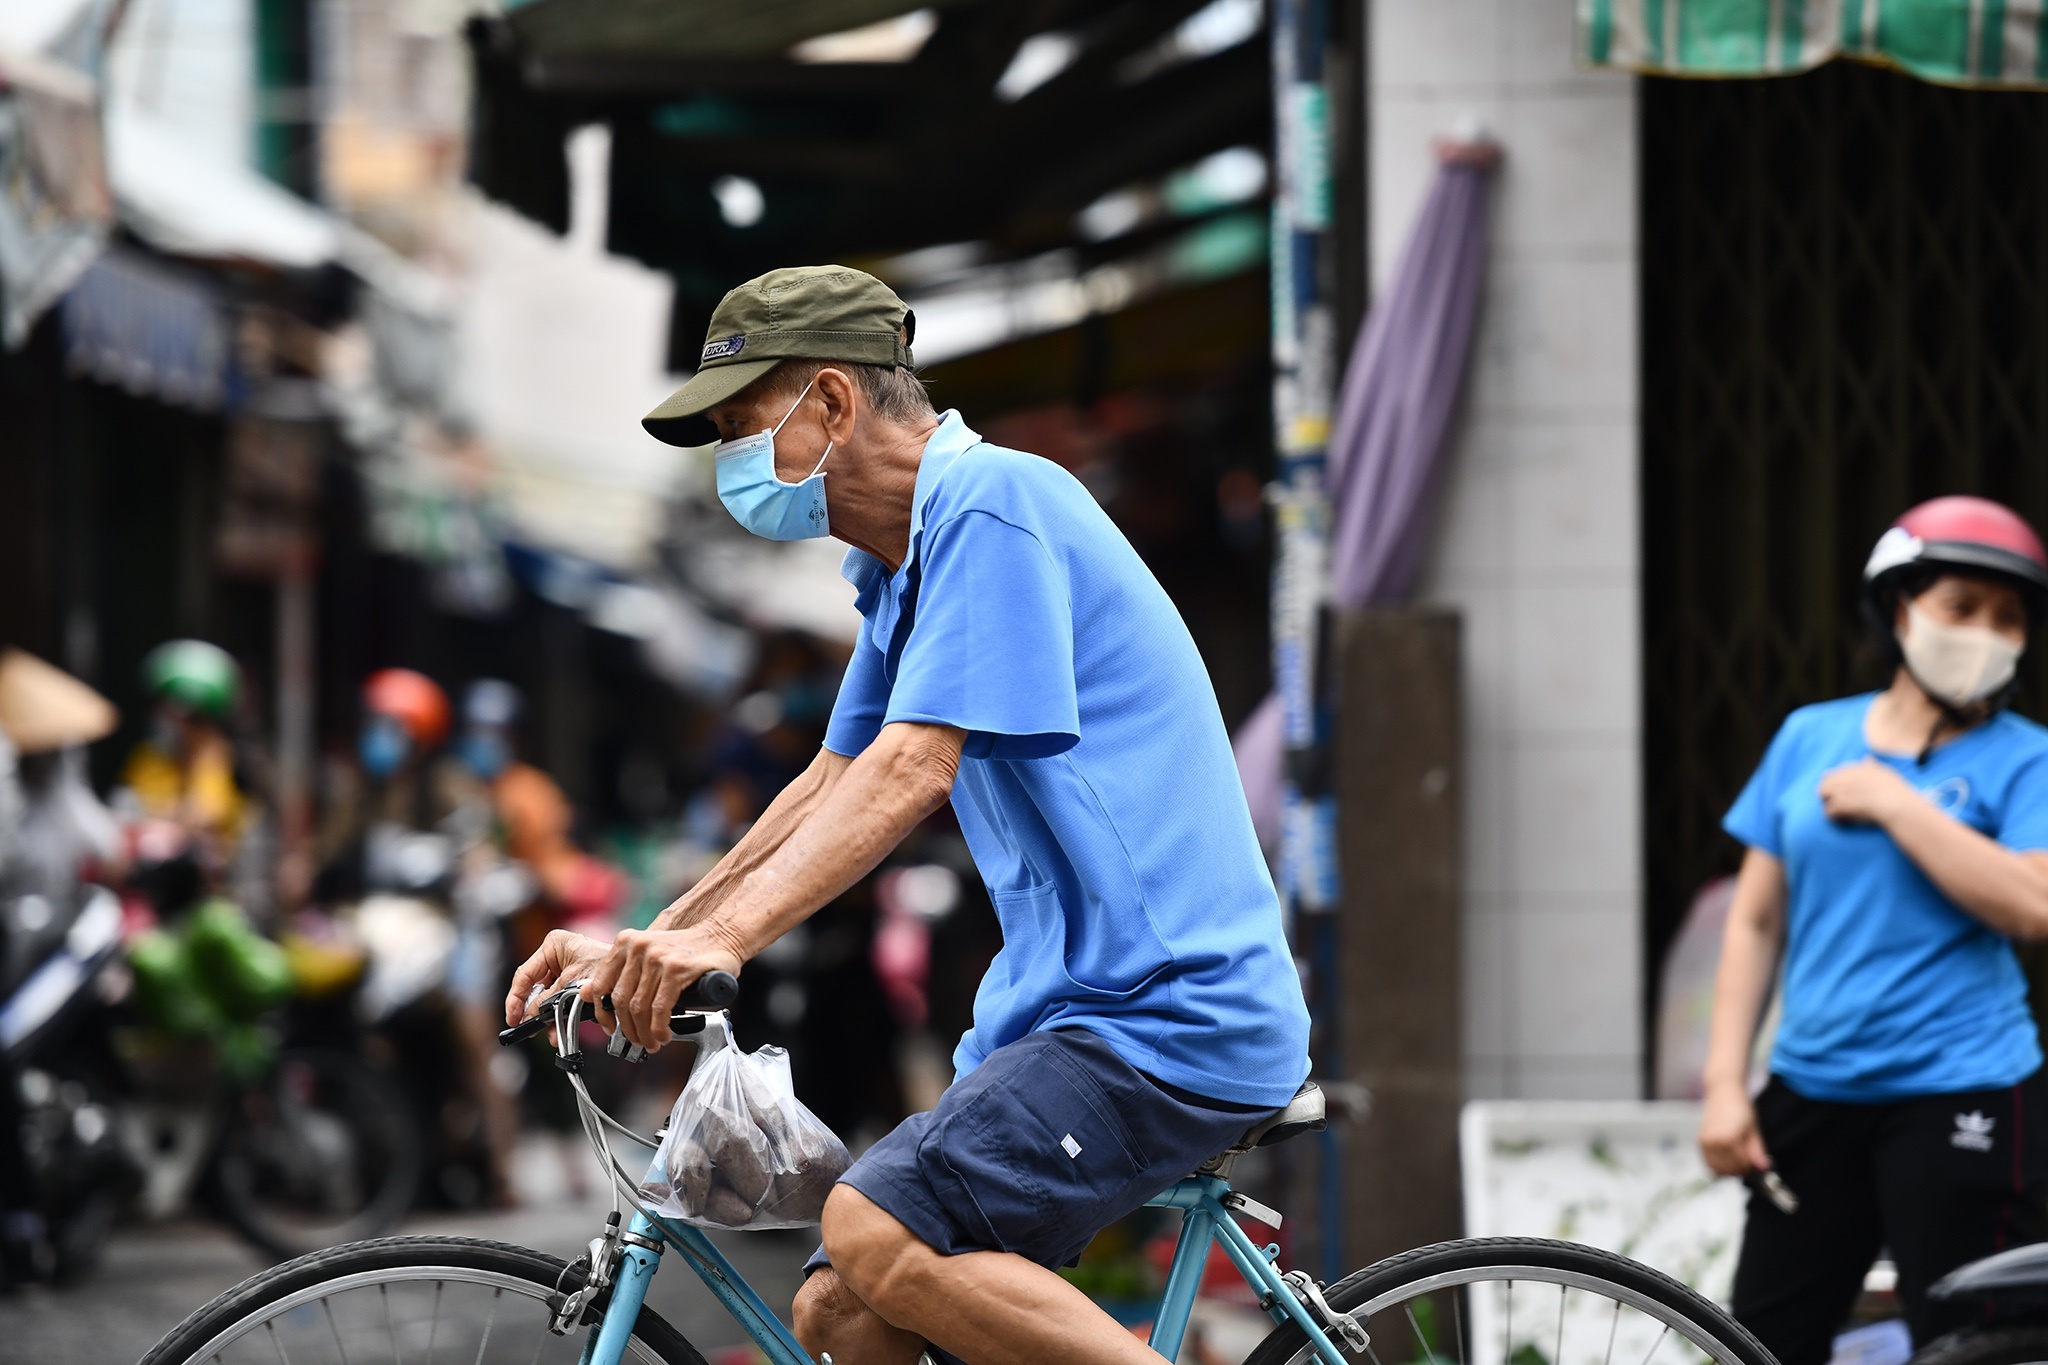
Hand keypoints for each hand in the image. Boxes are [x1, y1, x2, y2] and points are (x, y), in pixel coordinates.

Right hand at [504, 929, 611, 1027]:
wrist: (635, 972)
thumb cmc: (607, 967)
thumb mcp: (572, 984)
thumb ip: (548, 1000)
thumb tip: (530, 1015)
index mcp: (553, 946)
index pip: (525, 975)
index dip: (516, 999)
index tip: (513, 1018)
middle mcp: (557, 955)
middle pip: (535, 988)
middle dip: (533, 1012)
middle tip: (527, 1029)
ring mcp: (566, 969)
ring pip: (548, 998)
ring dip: (548, 1019)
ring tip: (550, 1035)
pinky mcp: (576, 982)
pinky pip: (562, 1001)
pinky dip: (560, 1017)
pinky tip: (559, 1031)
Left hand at [582, 926, 743, 1050]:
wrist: (723, 935)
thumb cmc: (686, 950)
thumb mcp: (647, 954)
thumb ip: (621, 972)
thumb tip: (586, 993)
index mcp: (626, 942)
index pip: (600, 984)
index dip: (603, 1013)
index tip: (610, 1028)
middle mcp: (638, 947)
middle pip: (621, 1001)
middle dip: (628, 1029)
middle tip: (638, 1041)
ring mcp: (657, 957)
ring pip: (640, 1008)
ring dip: (645, 1033)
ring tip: (652, 1042)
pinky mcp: (676, 969)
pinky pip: (660, 1008)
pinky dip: (659, 1028)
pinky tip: (664, 1035)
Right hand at [1698, 1084, 1769, 1176]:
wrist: (1723, 1091)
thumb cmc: (1739, 1106)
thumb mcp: (1753, 1129)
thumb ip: (1757, 1151)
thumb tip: (1762, 1167)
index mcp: (1728, 1139)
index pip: (1740, 1165)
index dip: (1751, 1167)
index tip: (1756, 1164)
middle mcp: (1713, 1142)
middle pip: (1728, 1169)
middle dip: (1740, 1169)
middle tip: (1748, 1162)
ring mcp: (1705, 1142)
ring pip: (1716, 1169)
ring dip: (1728, 1169)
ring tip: (1737, 1160)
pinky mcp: (1700, 1141)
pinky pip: (1708, 1162)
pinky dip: (1717, 1165)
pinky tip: (1727, 1157)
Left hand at [1818, 757, 1916, 826]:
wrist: (1898, 805)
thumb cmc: (1897, 792)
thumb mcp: (1886, 773)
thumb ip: (1874, 767)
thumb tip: (1867, 758)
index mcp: (1855, 769)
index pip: (1831, 774)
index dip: (1833, 785)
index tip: (1839, 793)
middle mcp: (1846, 776)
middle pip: (1823, 784)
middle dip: (1826, 794)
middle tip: (1835, 804)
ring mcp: (1842, 789)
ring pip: (1823, 795)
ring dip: (1829, 804)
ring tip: (1838, 813)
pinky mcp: (1841, 804)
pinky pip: (1828, 811)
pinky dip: (1833, 816)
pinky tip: (1841, 820)